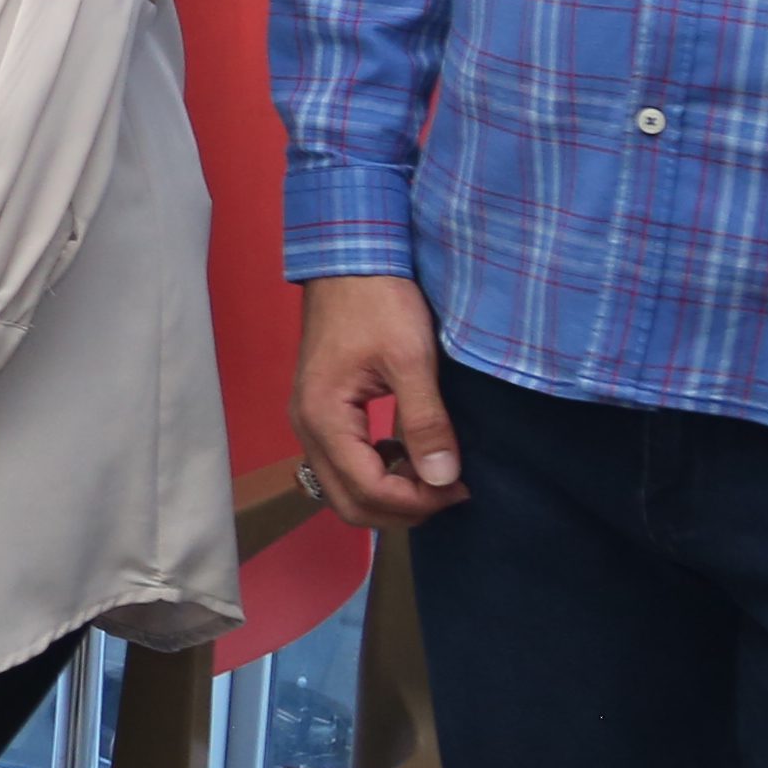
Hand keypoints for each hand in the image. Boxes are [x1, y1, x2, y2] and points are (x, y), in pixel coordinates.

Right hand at [292, 272, 464, 529]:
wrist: (350, 258)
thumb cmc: (379, 301)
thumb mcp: (412, 359)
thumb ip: (425, 421)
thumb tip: (443, 479)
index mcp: (324, 418)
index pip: (368, 490)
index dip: (418, 501)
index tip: (461, 487)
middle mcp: (306, 428)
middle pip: (348, 503)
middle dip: (401, 509)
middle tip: (450, 490)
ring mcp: (309, 421)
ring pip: (342, 489)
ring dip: (389, 495)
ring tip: (433, 474)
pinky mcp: (320, 412)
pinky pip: (343, 466)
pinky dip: (376, 475)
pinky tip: (406, 452)